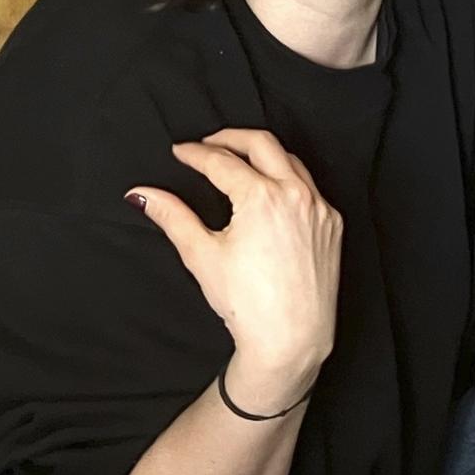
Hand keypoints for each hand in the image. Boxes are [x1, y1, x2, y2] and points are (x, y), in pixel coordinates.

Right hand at [127, 128, 342, 409]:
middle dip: (231, 137)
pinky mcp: (333, 222)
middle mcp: (296, 193)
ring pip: (290, 161)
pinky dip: (287, 180)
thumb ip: (172, 216)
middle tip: (207, 143)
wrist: (291, 337)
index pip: (222, 161)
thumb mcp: (201, 255)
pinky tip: (269, 192)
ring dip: (262, 155)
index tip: (180, 151)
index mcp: (262, 197)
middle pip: (262, 143)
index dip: (196, 153)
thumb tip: (141, 193)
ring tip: (237, 161)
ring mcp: (319, 206)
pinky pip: (309, 188)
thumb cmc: (246, 302)